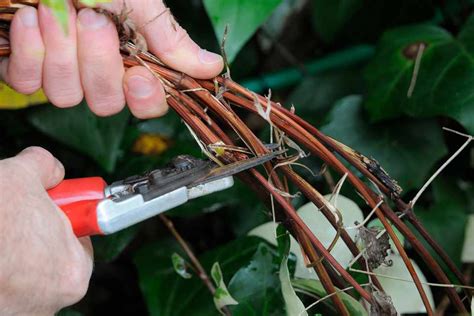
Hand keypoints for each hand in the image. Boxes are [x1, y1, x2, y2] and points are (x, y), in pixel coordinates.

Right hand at [0, 147, 92, 314]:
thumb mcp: (21, 174)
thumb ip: (47, 168)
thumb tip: (50, 169)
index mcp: (72, 271)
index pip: (79, 241)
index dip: (63, 219)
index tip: (49, 210)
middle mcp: (49, 302)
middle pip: (49, 258)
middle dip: (32, 235)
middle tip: (13, 218)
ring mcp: (18, 313)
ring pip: (21, 274)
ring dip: (10, 255)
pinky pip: (2, 287)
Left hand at [1, 0, 222, 117]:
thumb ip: (170, 37)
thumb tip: (213, 66)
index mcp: (130, 56)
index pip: (147, 103)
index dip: (144, 98)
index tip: (138, 75)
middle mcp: (98, 70)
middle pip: (106, 103)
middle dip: (97, 63)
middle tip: (90, 19)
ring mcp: (61, 70)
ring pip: (66, 97)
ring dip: (61, 52)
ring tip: (53, 9)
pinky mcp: (25, 67)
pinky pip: (27, 85)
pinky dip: (29, 52)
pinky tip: (28, 19)